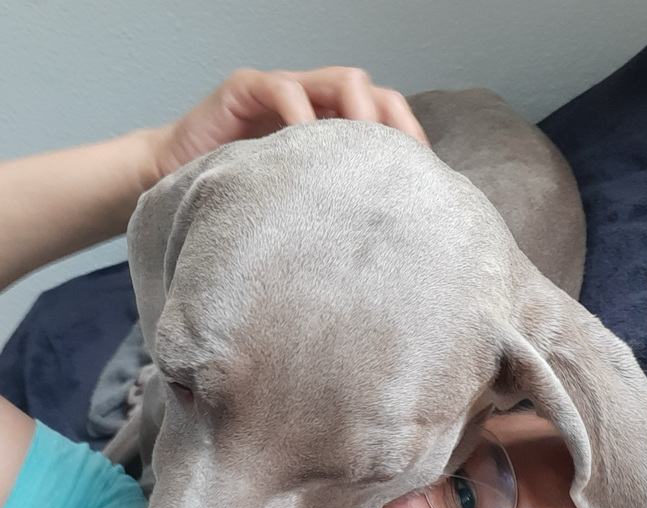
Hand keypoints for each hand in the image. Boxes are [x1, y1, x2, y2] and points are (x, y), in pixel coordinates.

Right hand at [149, 66, 428, 179]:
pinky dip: (301, 114)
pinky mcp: (244, 90)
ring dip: (360, 113)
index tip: (426, 178)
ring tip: (364, 150)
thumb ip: (335, 205)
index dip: (408, 141)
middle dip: (394, 124)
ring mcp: (281, 92)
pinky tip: (307, 145)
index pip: (385, 118)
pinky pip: (283, 90)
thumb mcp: (299, 205)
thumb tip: (384, 239)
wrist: (173, 187)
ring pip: (340, 82)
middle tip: (404, 163)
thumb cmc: (240, 203)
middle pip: (373, 93)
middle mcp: (313, 104)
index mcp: (332, 128)